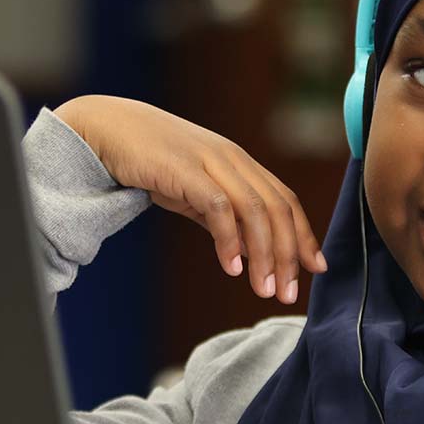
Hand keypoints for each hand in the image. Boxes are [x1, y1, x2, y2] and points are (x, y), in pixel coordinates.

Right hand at [55, 95, 326, 301]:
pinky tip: (231, 267)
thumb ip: (224, 218)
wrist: (107, 130)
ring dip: (264, 254)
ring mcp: (211, 162)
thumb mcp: (196, 192)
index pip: (285, 200)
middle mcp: (233, 160)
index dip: (304, 234)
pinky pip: (218, 208)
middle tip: (289, 294)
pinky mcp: (185, 170)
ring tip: (264, 289)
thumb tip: (250, 253)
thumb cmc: (152, 163)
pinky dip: (229, 240)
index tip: (317, 268)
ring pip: (255, 211)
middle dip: (288, 255)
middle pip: (277, 209)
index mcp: (241, 163)